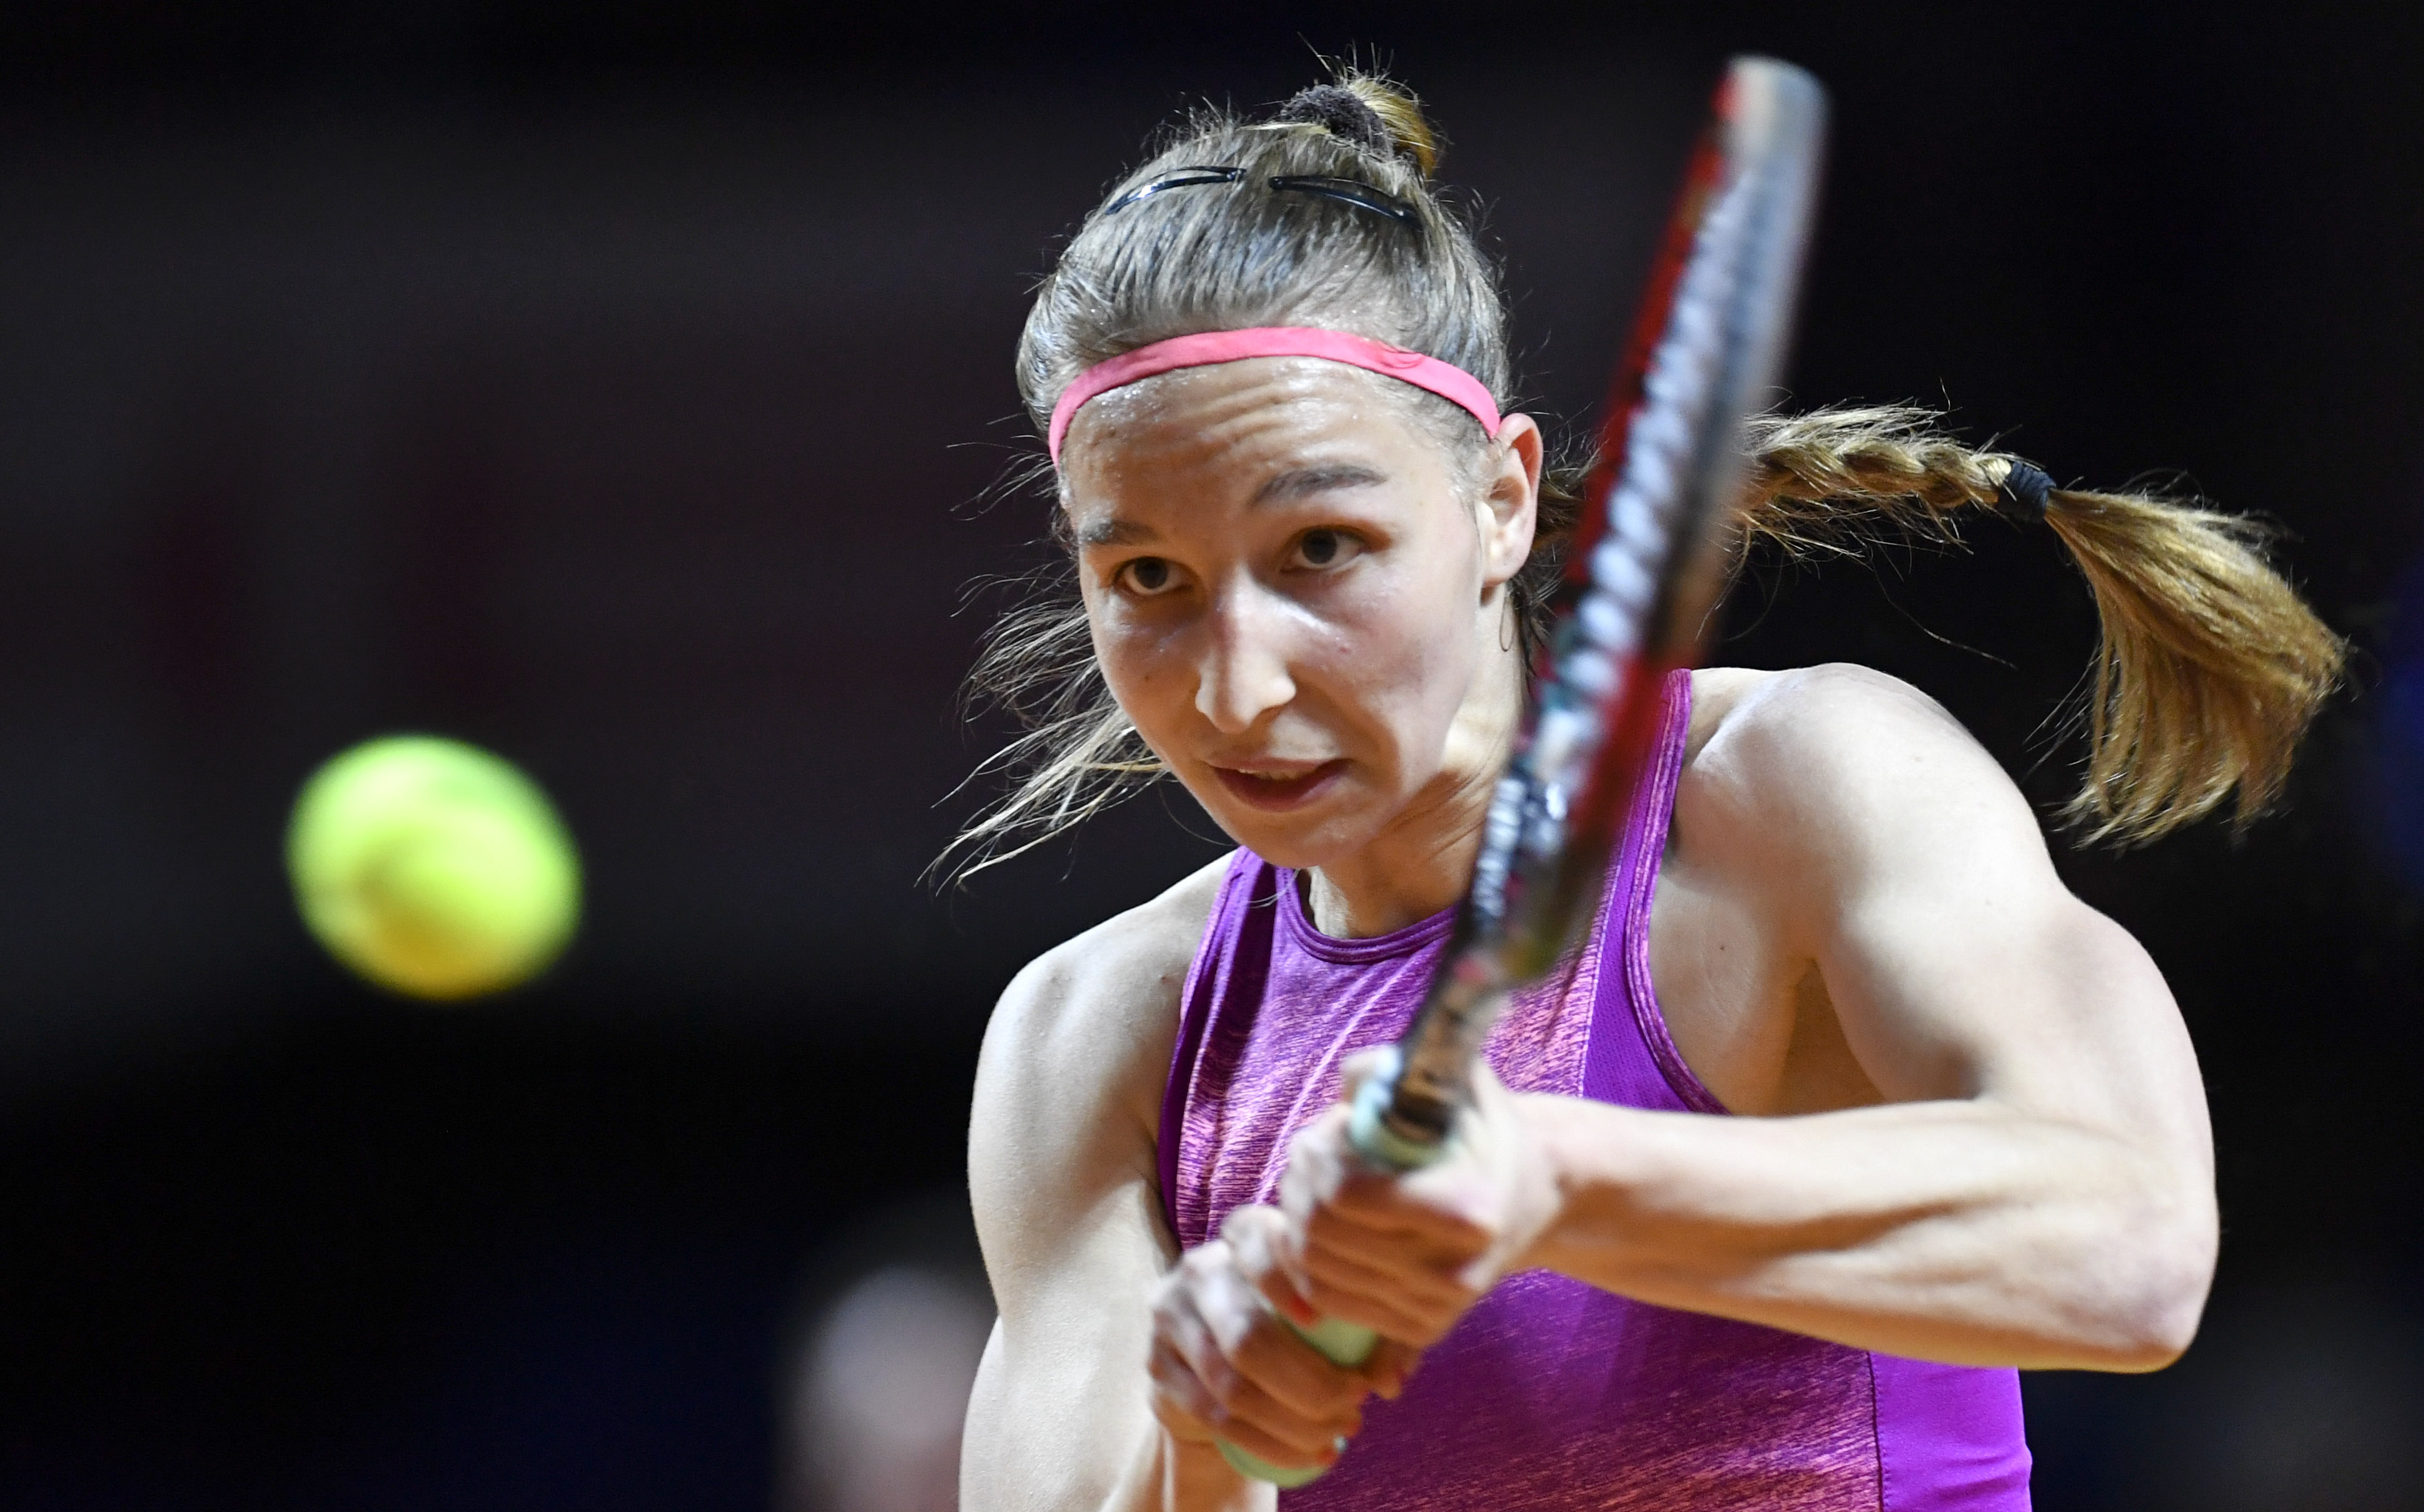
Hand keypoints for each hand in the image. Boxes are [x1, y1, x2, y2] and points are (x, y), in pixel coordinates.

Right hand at [1146, 1206, 1416, 1474]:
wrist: (1215, 1354)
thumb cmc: (1293, 1322)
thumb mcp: (1332, 1312)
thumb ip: (1369, 1334)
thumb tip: (1389, 1380)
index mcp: (1244, 1233)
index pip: (1259, 1242)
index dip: (1287, 1281)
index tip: (1323, 1323)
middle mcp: (1200, 1266)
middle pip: (1247, 1332)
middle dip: (1309, 1384)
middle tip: (1354, 1408)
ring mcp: (1171, 1315)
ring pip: (1230, 1382)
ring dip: (1291, 1421)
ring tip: (1335, 1437)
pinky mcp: (1157, 1364)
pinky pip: (1214, 1414)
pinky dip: (1266, 1442)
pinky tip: (1305, 1454)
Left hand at [1272, 1048, 1562, 1346]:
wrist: (1534, 1196)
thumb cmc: (1487, 1129)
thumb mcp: (1455, 1081)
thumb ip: (1391, 1071)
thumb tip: (1347, 1090)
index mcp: (1468, 1208)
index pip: (1346, 1193)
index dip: (1321, 1153)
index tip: (1330, 1125)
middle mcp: (1454, 1271)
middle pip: (1322, 1232)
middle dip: (1300, 1182)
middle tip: (1311, 1150)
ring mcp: (1435, 1308)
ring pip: (1315, 1267)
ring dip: (1296, 1217)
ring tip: (1317, 1181)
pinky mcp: (1419, 1329)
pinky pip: (1329, 1298)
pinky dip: (1307, 1261)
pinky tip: (1318, 1225)